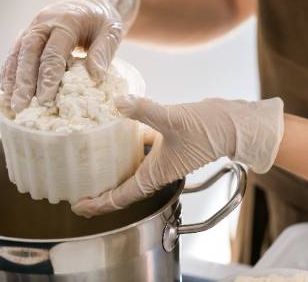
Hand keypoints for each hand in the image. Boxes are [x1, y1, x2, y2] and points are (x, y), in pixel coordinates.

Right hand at [0, 0, 139, 112]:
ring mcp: (34, 26)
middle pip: (29, 52)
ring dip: (12, 79)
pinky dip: (9, 71)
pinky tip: (7, 90)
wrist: (96, 0)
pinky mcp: (29, 32)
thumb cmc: (105, 20)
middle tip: (20, 106)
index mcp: (66, 21)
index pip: (53, 52)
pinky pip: (15, 52)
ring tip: (10, 104)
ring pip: (18, 53)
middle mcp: (45, 21)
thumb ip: (103, 51)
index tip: (45, 100)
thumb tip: (95, 76)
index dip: (48, 77)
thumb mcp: (112, 32)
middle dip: (23, 81)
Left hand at [72, 95, 283, 216]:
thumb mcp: (174, 120)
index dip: (98, 204)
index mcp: (154, 175)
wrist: (232, 123)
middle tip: (75, 186)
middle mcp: (155, 170)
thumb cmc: (208, 129)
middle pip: (121, 187)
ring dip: (110, 166)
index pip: (121, 197)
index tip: (78, 205)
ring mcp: (160, 157)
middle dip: (99, 190)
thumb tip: (117, 101)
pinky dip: (125, 142)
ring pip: (129, 167)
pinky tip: (113, 127)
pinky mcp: (165, 142)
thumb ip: (144, 111)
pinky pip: (139, 147)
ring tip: (88, 159)